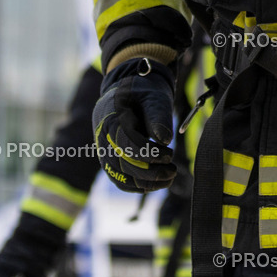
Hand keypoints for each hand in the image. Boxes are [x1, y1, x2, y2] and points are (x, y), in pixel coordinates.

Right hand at [92, 57, 176, 191]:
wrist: (129, 90)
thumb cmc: (144, 92)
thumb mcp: (153, 96)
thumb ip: (158, 116)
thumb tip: (164, 140)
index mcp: (112, 117)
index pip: (127, 143)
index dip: (150, 153)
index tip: (170, 154)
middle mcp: (103, 136)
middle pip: (122, 163)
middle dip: (150, 172)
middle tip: (173, 171)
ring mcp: (104, 149)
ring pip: (120, 175)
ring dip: (145, 182)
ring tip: (168, 178)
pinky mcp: (109, 159)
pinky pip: (118, 179)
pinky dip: (136, 185)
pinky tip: (155, 184)